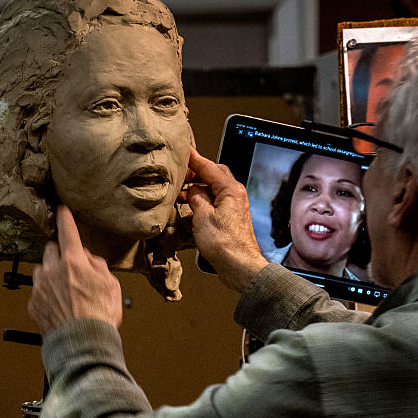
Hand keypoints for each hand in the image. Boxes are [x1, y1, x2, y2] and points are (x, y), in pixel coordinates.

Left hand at [28, 206, 122, 335]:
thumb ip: (99, 267)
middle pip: (51, 249)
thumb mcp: (112, 286)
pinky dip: (47, 293)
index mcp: (74, 263)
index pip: (68, 232)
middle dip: (60, 253)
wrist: (82, 342)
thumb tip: (89, 260)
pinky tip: (60, 304)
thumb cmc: (100, 316)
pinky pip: (38, 290)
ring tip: (65, 289)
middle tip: (72, 266)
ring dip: (51, 273)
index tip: (62, 210)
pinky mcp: (33, 303)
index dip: (66, 219)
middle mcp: (53, 270)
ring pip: (42, 269)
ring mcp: (40, 287)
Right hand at [182, 147, 267, 291]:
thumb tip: (192, 190)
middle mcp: (234, 197)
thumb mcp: (202, 215)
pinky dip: (198, 211)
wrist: (239, 267)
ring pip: (210, 194)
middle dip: (194, 177)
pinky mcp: (229, 222)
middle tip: (178, 178)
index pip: (210, 167)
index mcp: (231, 190)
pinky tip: (186, 218)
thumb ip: (195, 197)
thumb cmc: (225, 244)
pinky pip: (211, 210)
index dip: (194, 159)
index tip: (184, 151)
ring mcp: (232, 210)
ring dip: (194, 196)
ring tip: (178, 199)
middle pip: (212, 178)